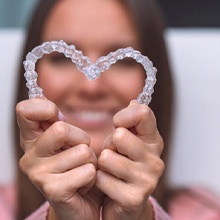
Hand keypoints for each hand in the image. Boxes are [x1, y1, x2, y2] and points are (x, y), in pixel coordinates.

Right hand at [16, 98, 102, 219]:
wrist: (81, 204)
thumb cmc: (77, 168)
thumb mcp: (68, 142)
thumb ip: (59, 124)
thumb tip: (50, 106)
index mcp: (32, 140)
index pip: (25, 110)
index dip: (47, 109)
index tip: (59, 120)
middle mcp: (29, 156)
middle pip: (62, 129)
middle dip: (82, 139)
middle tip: (79, 153)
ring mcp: (38, 174)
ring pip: (82, 151)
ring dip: (91, 161)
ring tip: (82, 171)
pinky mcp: (53, 190)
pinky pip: (87, 171)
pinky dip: (93, 177)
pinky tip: (83, 185)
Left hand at [96, 101, 163, 219]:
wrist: (124, 201)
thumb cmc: (122, 164)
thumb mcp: (126, 140)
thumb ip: (131, 121)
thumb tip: (134, 101)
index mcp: (154, 141)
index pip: (143, 113)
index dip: (123, 116)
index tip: (118, 124)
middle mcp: (155, 160)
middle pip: (119, 135)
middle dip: (109, 144)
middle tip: (114, 154)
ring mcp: (147, 180)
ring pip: (107, 158)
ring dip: (103, 164)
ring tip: (111, 170)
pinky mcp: (133, 198)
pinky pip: (101, 179)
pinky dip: (99, 181)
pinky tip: (109, 185)